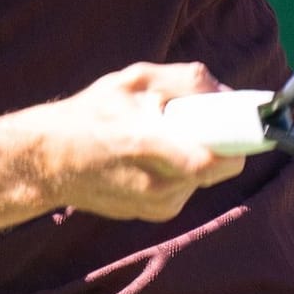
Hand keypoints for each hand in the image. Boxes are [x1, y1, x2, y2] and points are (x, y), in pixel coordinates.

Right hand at [34, 62, 246, 222]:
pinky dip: (183, 167)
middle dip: (218, 139)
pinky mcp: (157, 213)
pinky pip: (190, 185)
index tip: (244, 119)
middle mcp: (157, 186)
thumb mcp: (134, 80)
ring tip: (164, 136)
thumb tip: (227, 92)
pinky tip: (154, 155)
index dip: (239, 138)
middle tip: (194, 119)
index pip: (216, 159)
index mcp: (147, 146)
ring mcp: (158, 205)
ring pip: (207, 175)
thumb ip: (186, 79)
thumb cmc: (91, 115)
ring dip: (198, 152)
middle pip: (221, 166)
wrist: (50, 161)